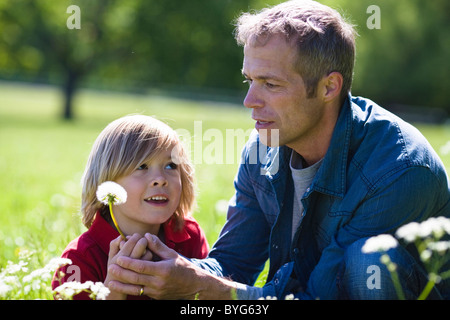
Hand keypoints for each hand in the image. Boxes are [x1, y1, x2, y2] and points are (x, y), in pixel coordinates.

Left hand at [108, 233, 235, 298]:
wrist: (194, 286)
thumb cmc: (183, 268)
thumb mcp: (172, 255)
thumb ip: (158, 246)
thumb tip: (146, 236)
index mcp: (163, 270)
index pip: (142, 267)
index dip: (129, 262)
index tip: (118, 258)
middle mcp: (159, 282)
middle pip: (136, 279)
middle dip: (121, 273)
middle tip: (110, 268)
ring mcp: (157, 292)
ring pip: (136, 289)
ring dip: (122, 285)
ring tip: (111, 281)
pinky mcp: (155, 297)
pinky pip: (141, 292)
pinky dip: (130, 289)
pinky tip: (122, 286)